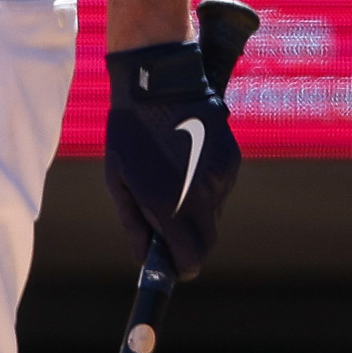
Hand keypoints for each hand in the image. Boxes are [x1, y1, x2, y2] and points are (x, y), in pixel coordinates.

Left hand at [104, 41, 241, 277]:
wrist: (158, 86)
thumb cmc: (129, 132)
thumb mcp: (119, 180)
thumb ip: (134, 223)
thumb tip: (145, 257)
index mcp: (170, 204)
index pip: (190, 258)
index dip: (181, 267)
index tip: (174, 266)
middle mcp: (201, 196)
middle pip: (207, 243)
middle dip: (190, 245)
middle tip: (169, 233)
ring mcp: (221, 179)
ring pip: (213, 214)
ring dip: (195, 211)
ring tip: (170, 180)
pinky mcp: (232, 162)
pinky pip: (220, 189)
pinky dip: (205, 187)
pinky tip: (186, 161)